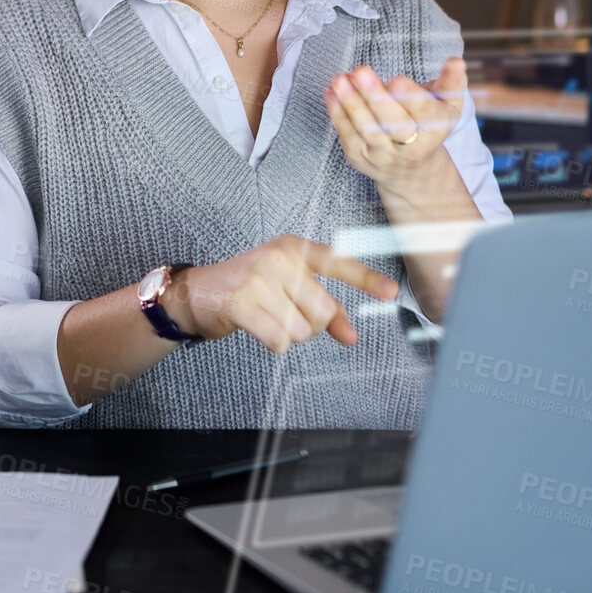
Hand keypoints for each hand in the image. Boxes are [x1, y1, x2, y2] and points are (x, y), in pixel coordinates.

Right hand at [163, 234, 398, 353]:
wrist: (199, 292)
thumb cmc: (250, 287)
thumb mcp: (289, 287)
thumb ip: (324, 307)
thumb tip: (351, 334)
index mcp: (295, 248)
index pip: (338, 262)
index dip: (367, 279)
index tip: (392, 292)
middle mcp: (280, 258)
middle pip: (323, 310)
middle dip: (313, 324)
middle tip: (290, 316)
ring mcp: (260, 278)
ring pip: (302, 329)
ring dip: (291, 335)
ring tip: (271, 319)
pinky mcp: (242, 303)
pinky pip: (280, 339)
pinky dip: (275, 343)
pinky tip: (261, 329)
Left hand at [325, 58, 465, 191]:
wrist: (412, 171)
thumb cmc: (428, 127)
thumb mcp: (448, 105)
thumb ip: (451, 82)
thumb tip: (456, 62)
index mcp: (434, 129)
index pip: (424, 114)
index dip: (410, 98)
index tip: (397, 80)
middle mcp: (409, 146)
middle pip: (393, 123)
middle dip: (375, 97)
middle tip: (360, 71)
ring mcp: (382, 154)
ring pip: (366, 129)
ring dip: (351, 103)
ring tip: (340, 80)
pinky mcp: (360, 157)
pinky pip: (347, 134)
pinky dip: (337, 113)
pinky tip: (331, 92)